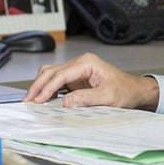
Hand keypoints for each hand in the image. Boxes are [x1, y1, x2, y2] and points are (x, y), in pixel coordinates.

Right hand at [21, 53, 159, 109]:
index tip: (37, 100)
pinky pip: (57, 82)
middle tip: (27, 101)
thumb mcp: (109, 97)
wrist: (135, 90)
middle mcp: (80, 63)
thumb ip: (87, 99)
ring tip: (31, 101)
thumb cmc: (126, 91)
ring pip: (51, 74)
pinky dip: (48, 89)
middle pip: (51, 71)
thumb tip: (66, 102)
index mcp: (87, 63)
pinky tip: (42, 100)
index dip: (47, 88)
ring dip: (40, 86)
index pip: (60, 74)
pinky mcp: (76, 79)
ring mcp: (77, 70)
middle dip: (38, 86)